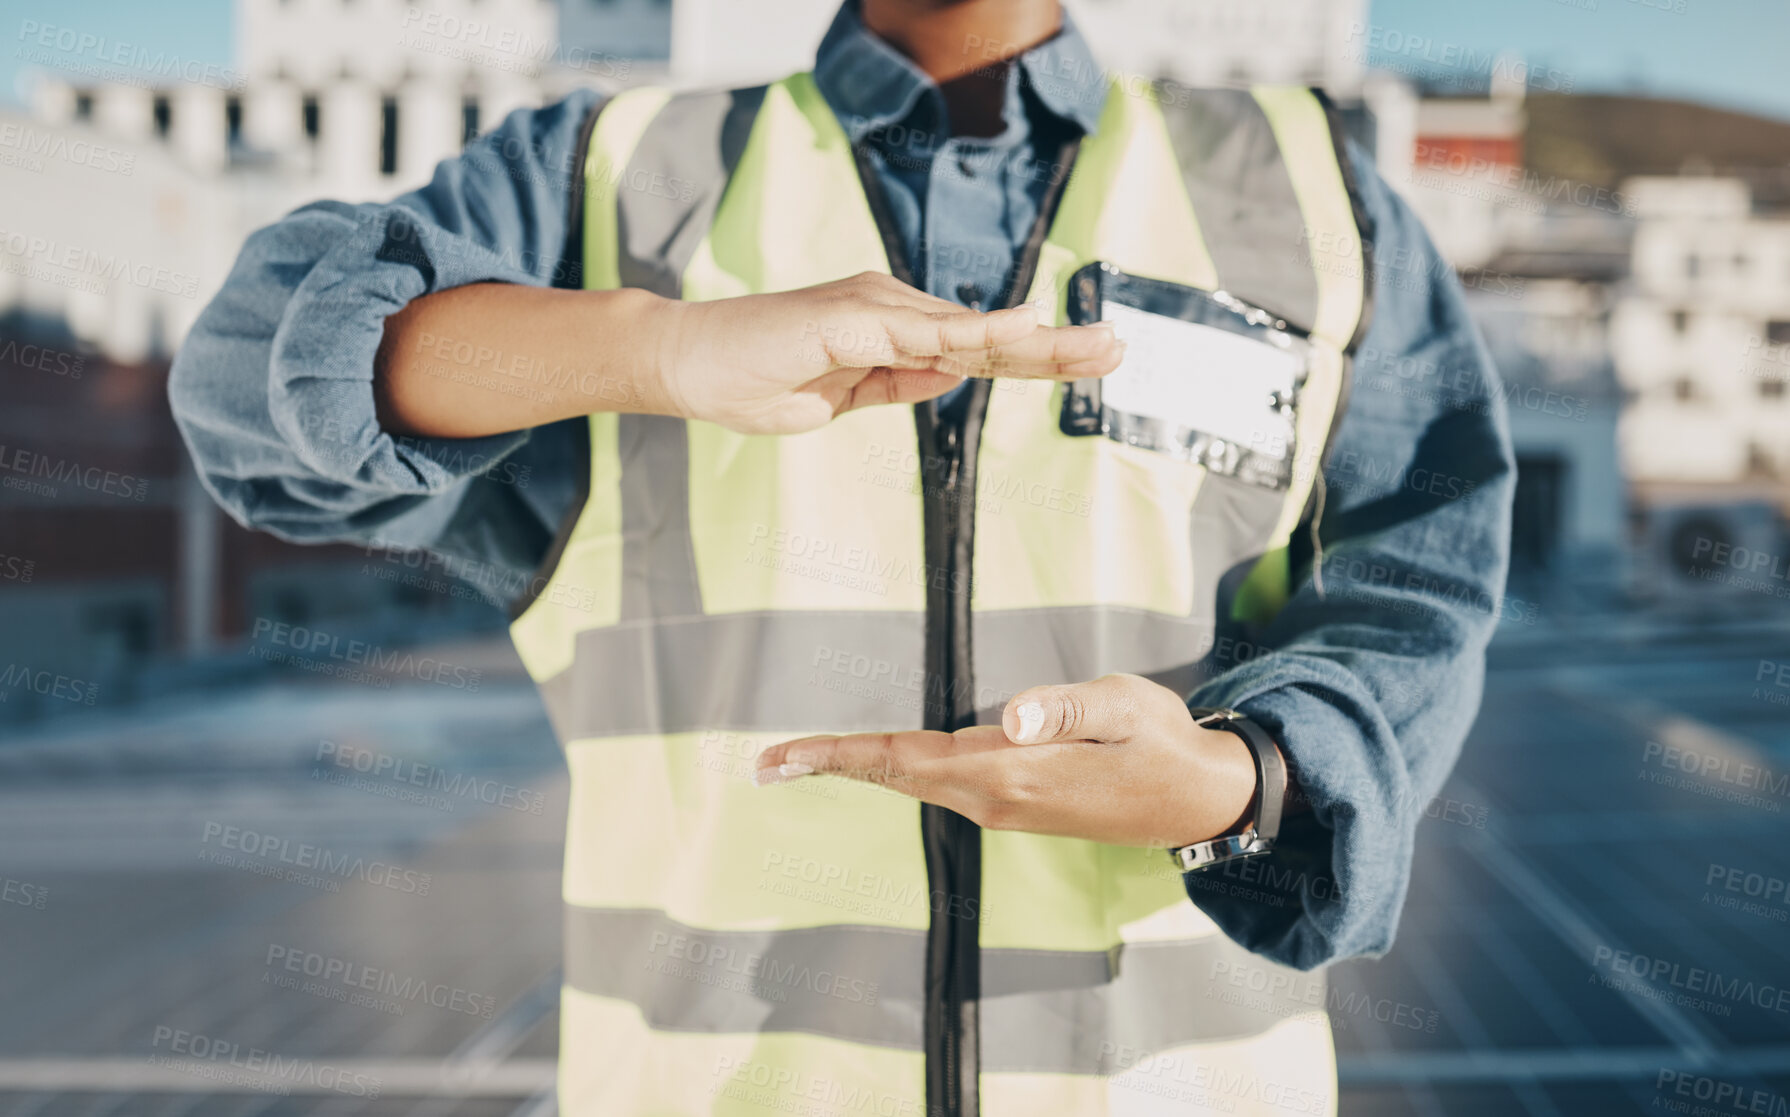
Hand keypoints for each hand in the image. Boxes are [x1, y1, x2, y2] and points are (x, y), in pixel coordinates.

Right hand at [654, 271, 1123, 434]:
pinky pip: (924, 333)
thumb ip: (894, 385)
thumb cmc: (755, 382)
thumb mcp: (840, 400)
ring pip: (969, 332)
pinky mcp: (851, 318)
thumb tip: (952, 378)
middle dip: (1057, 345)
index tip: (1091, 360)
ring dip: (1035, 341)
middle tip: (1119, 347)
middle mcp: (891, 310)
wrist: (689, 366)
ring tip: (1094, 346)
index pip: (978, 350)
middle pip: (988, 336)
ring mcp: (873, 309)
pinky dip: (976, 333)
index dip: (1036, 356)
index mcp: (892, 334)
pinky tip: (1021, 329)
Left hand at [753, 674, 1261, 847]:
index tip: (784, 758)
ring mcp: (1004, 805)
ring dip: (857, 767)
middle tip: (763, 763)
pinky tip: (874, 763)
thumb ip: (1067, 708)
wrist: (1199, 802)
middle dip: (829, 764)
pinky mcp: (1015, 802)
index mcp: (1015, 772)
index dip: (842, 755)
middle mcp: (997, 796)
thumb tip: (1015, 717)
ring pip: (913, 780)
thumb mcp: (1127, 708)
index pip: (907, 758)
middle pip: (895, 774)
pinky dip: (894, 769)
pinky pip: (937, 782)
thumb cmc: (1164, 745)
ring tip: (799, 759)